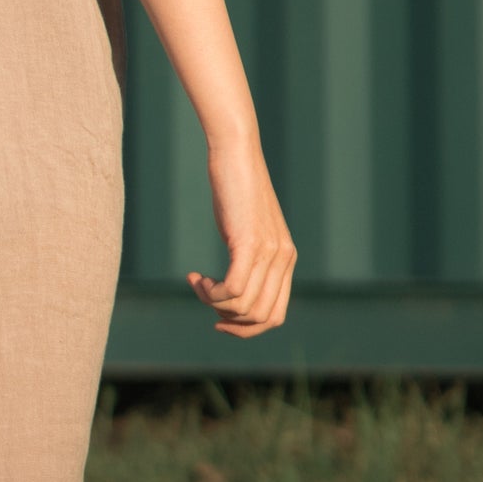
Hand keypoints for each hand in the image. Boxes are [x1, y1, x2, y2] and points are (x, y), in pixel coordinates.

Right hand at [189, 138, 295, 336]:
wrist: (235, 153)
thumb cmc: (235, 187)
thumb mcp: (247, 227)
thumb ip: (250, 255)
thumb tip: (236, 286)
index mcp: (286, 258)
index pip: (275, 316)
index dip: (246, 328)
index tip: (219, 316)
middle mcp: (283, 258)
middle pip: (260, 318)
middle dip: (229, 320)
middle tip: (206, 299)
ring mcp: (268, 252)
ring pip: (244, 306)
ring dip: (213, 303)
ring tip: (198, 282)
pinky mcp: (249, 243)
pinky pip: (232, 289)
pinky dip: (210, 292)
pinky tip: (196, 276)